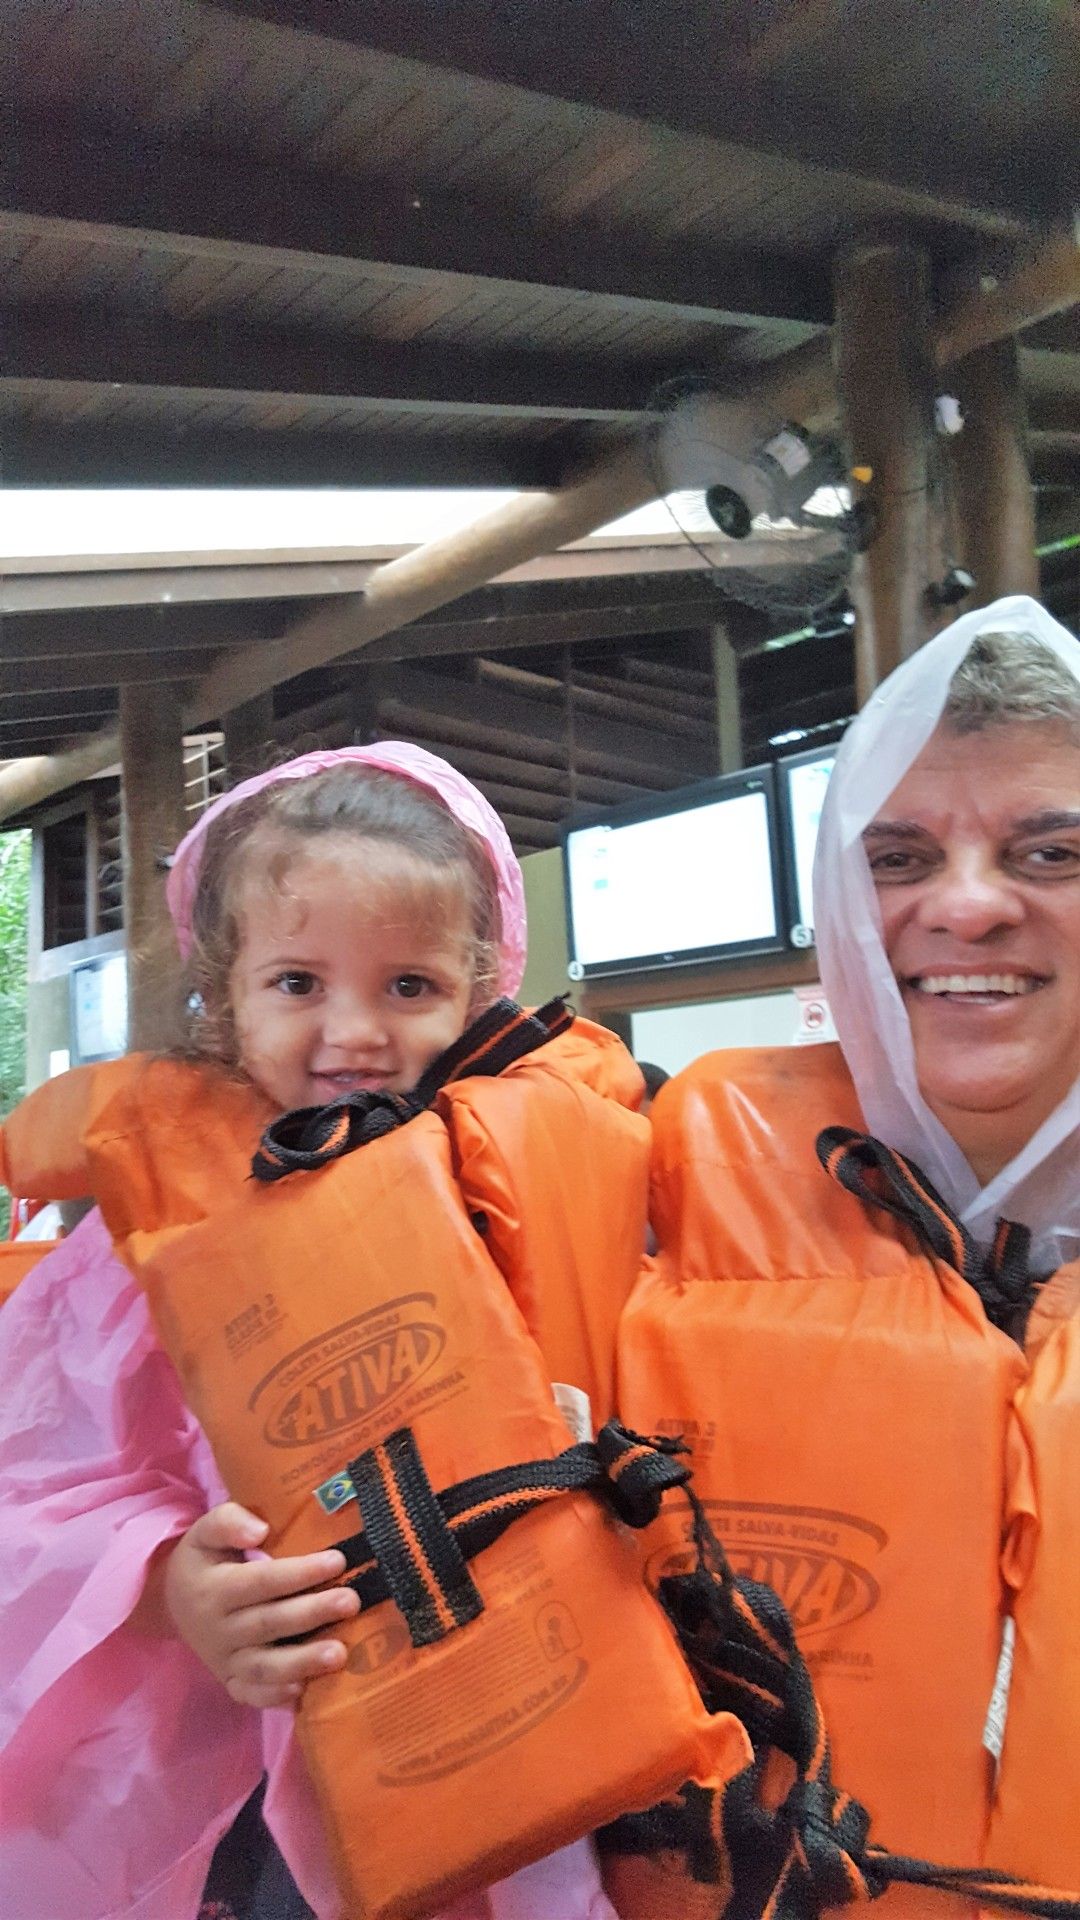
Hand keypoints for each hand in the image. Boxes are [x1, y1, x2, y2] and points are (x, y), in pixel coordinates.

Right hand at [162, 1502, 359, 1708]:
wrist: (172, 1603)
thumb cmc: (204, 1560)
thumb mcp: (204, 1532)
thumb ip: (228, 1521)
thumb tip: (259, 1531)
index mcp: (214, 1589)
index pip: (261, 1581)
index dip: (299, 1573)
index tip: (338, 1560)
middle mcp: (218, 1629)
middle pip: (269, 1623)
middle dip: (312, 1613)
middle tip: (351, 1601)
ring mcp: (224, 1660)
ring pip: (264, 1666)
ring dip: (303, 1662)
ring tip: (340, 1654)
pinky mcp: (231, 1682)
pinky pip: (252, 1695)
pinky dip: (276, 1696)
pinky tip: (304, 1690)